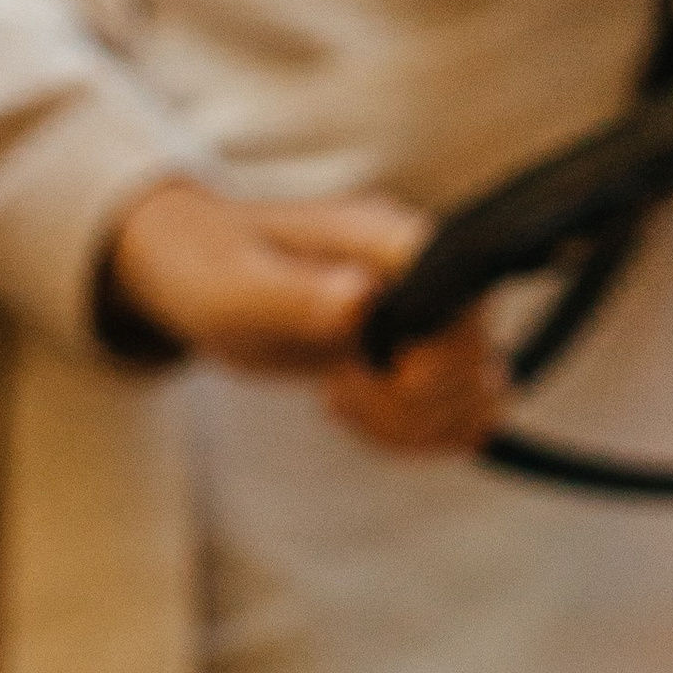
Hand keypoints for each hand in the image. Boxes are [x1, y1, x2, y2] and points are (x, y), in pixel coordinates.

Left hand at [99, 178, 506, 453]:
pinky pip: (456, 408)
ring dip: (420, 425)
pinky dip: (420, 433)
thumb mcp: (234, 286)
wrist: (195, 269)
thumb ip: (297, 294)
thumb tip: (362, 297)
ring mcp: (424, 313)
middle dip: (415, 403)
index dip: (438, 356)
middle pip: (477, 355)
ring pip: (478, 389)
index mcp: (389, 239)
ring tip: (344, 404)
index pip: (468, 298)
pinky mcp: (415, 352)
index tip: (370, 375)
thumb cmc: (208, 265)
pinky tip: (364, 418)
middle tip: (338, 394)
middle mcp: (423, 271)